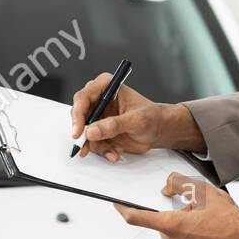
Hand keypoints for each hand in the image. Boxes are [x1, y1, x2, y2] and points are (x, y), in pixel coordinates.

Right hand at [69, 76, 202, 161]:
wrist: (160, 130)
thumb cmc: (152, 117)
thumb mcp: (136, 120)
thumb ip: (114, 125)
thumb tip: (92, 131)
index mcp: (107, 86)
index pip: (84, 97)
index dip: (78, 115)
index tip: (79, 132)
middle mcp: (99, 99)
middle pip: (79, 115)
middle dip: (83, 133)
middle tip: (85, 146)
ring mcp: (98, 116)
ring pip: (84, 132)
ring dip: (97, 145)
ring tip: (113, 151)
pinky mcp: (100, 130)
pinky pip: (93, 142)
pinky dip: (103, 150)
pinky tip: (115, 153)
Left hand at [113, 173, 238, 238]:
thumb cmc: (227, 216)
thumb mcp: (201, 190)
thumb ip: (178, 182)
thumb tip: (166, 186)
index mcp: (172, 225)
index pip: (137, 217)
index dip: (123, 208)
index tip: (116, 202)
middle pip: (157, 218)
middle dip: (167, 207)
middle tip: (188, 202)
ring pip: (168, 226)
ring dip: (177, 216)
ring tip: (199, 212)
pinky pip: (177, 235)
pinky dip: (183, 225)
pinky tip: (201, 221)